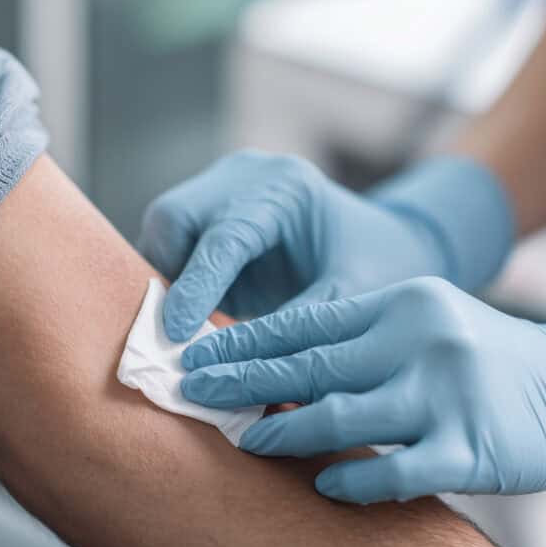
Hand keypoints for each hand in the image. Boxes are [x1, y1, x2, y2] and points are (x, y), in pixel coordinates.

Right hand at [138, 151, 453, 340]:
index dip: (196, 288)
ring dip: (165, 281)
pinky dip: (174, 282)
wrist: (382, 243)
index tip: (177, 334)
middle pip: (174, 217)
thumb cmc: (373, 265)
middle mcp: (246, 177)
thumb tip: (236, 370)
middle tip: (172, 335)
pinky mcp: (212, 212)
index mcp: (286, 188)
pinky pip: (172, 243)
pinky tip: (189, 318)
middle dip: (168, 277)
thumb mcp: (346, 296)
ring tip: (182, 332)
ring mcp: (224, 189)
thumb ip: (294, 327)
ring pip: (163, 230)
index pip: (225, 236)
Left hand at [180, 277, 545, 503]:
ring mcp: (446, 393)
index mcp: (400, 304)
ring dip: (284, 432)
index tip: (199, 354)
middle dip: (244, 381)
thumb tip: (272, 369)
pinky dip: (351, 480)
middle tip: (194, 392)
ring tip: (244, 441)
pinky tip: (322, 483)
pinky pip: (395, 471)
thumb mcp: (416, 327)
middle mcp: (420, 340)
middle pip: (311, 365)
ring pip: (343, 416)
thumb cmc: (475, 356)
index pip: (305, 323)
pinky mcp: (472, 447)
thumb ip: (353, 342)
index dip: (245, 341)